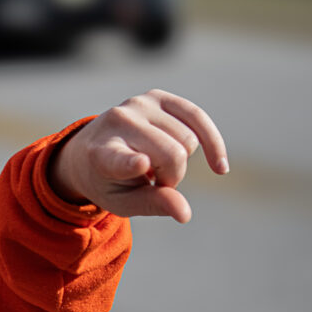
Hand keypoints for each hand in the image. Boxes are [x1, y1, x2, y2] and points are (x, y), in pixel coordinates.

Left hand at [50, 89, 228, 222]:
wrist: (91, 150)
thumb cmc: (108, 181)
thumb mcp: (123, 202)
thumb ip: (153, 205)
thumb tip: (185, 214)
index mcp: (102, 155)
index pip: (120, 159)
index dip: (132, 162)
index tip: (141, 164)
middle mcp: (118, 123)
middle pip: (173, 154)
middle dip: (173, 177)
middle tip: (154, 181)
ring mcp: (137, 105)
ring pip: (188, 140)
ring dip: (181, 161)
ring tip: (158, 164)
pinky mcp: (156, 96)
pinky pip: (197, 117)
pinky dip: (211, 142)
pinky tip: (219, 167)